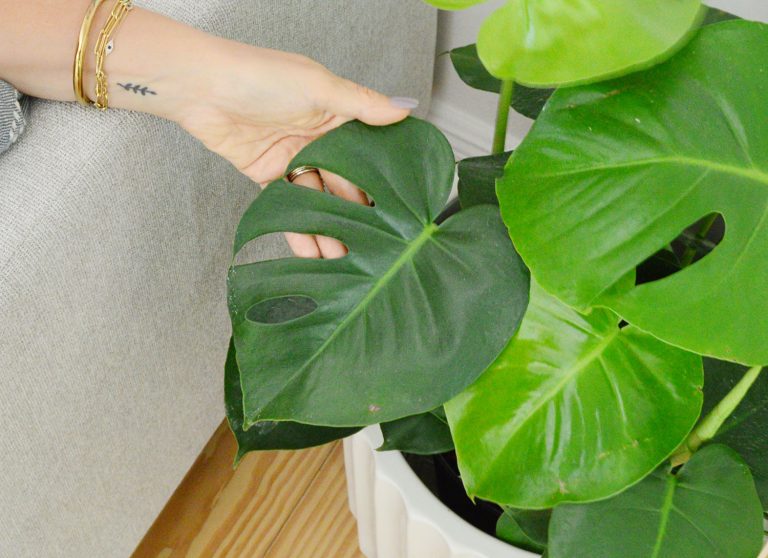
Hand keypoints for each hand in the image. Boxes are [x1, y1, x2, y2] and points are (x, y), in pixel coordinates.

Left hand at [174, 40, 417, 257]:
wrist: (201, 88)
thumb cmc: (259, 75)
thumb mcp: (319, 86)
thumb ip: (362, 103)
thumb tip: (405, 108)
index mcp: (334, 114)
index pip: (367, 151)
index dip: (381, 178)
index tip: (400, 207)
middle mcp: (317, 138)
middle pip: (344, 181)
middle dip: (358, 214)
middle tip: (377, 245)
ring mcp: (293, 158)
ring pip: (319, 200)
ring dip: (331, 228)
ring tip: (347, 260)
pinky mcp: (268, 176)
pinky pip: (288, 207)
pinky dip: (300, 231)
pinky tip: (315, 256)